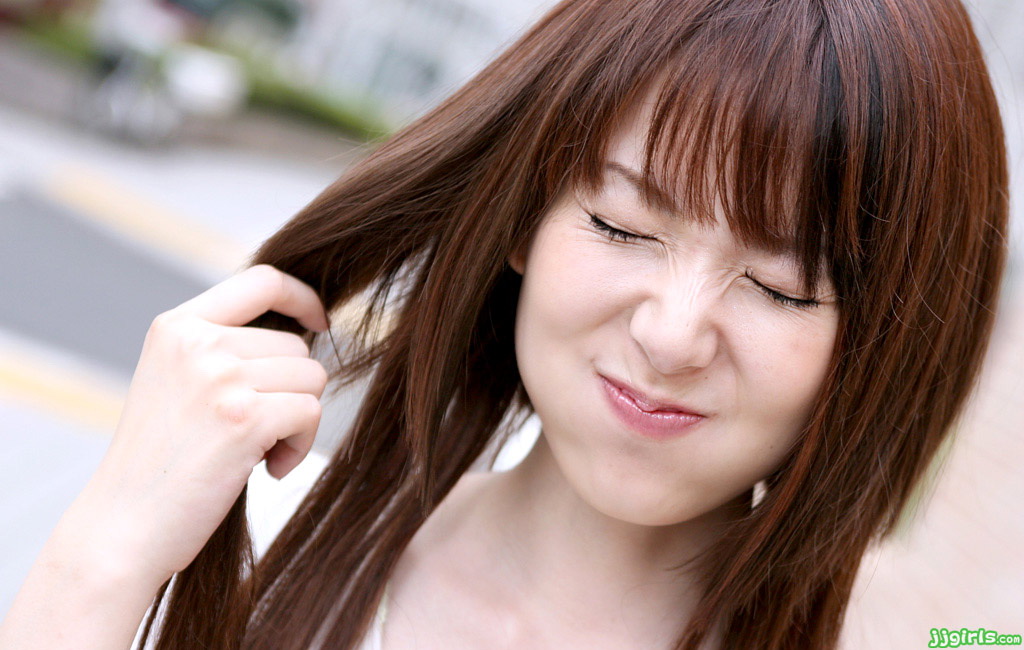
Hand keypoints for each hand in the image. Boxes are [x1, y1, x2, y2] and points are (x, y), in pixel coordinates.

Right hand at [79, 264, 330, 582]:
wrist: (121, 529)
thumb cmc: (159, 464)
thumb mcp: (176, 383)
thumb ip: (221, 349)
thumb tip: (301, 332)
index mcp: (177, 327)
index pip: (262, 280)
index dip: (302, 297)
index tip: (318, 323)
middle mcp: (198, 343)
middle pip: (296, 345)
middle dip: (291, 389)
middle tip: (256, 431)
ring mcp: (220, 378)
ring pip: (311, 378)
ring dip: (297, 420)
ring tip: (257, 450)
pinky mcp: (245, 418)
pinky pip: (310, 413)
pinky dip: (300, 447)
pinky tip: (268, 469)